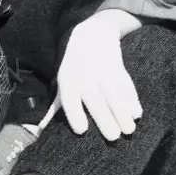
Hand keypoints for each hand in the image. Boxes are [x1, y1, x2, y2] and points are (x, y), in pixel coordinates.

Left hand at [55, 11, 141, 140]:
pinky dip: (133, 100)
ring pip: (114, 96)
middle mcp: (86, 79)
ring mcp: (104, 74)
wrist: (92, 36)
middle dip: (105, 120)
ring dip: (123, 114)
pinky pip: (127, 87)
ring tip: (128, 131)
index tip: (82, 131)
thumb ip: (54, 108)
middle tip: (113, 138)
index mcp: (69, 84)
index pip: (70, 101)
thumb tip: (38, 130)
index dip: (75, 115)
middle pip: (96, 101)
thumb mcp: (62, 83)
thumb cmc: (74, 68)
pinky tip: (137, 114)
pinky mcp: (119, 70)